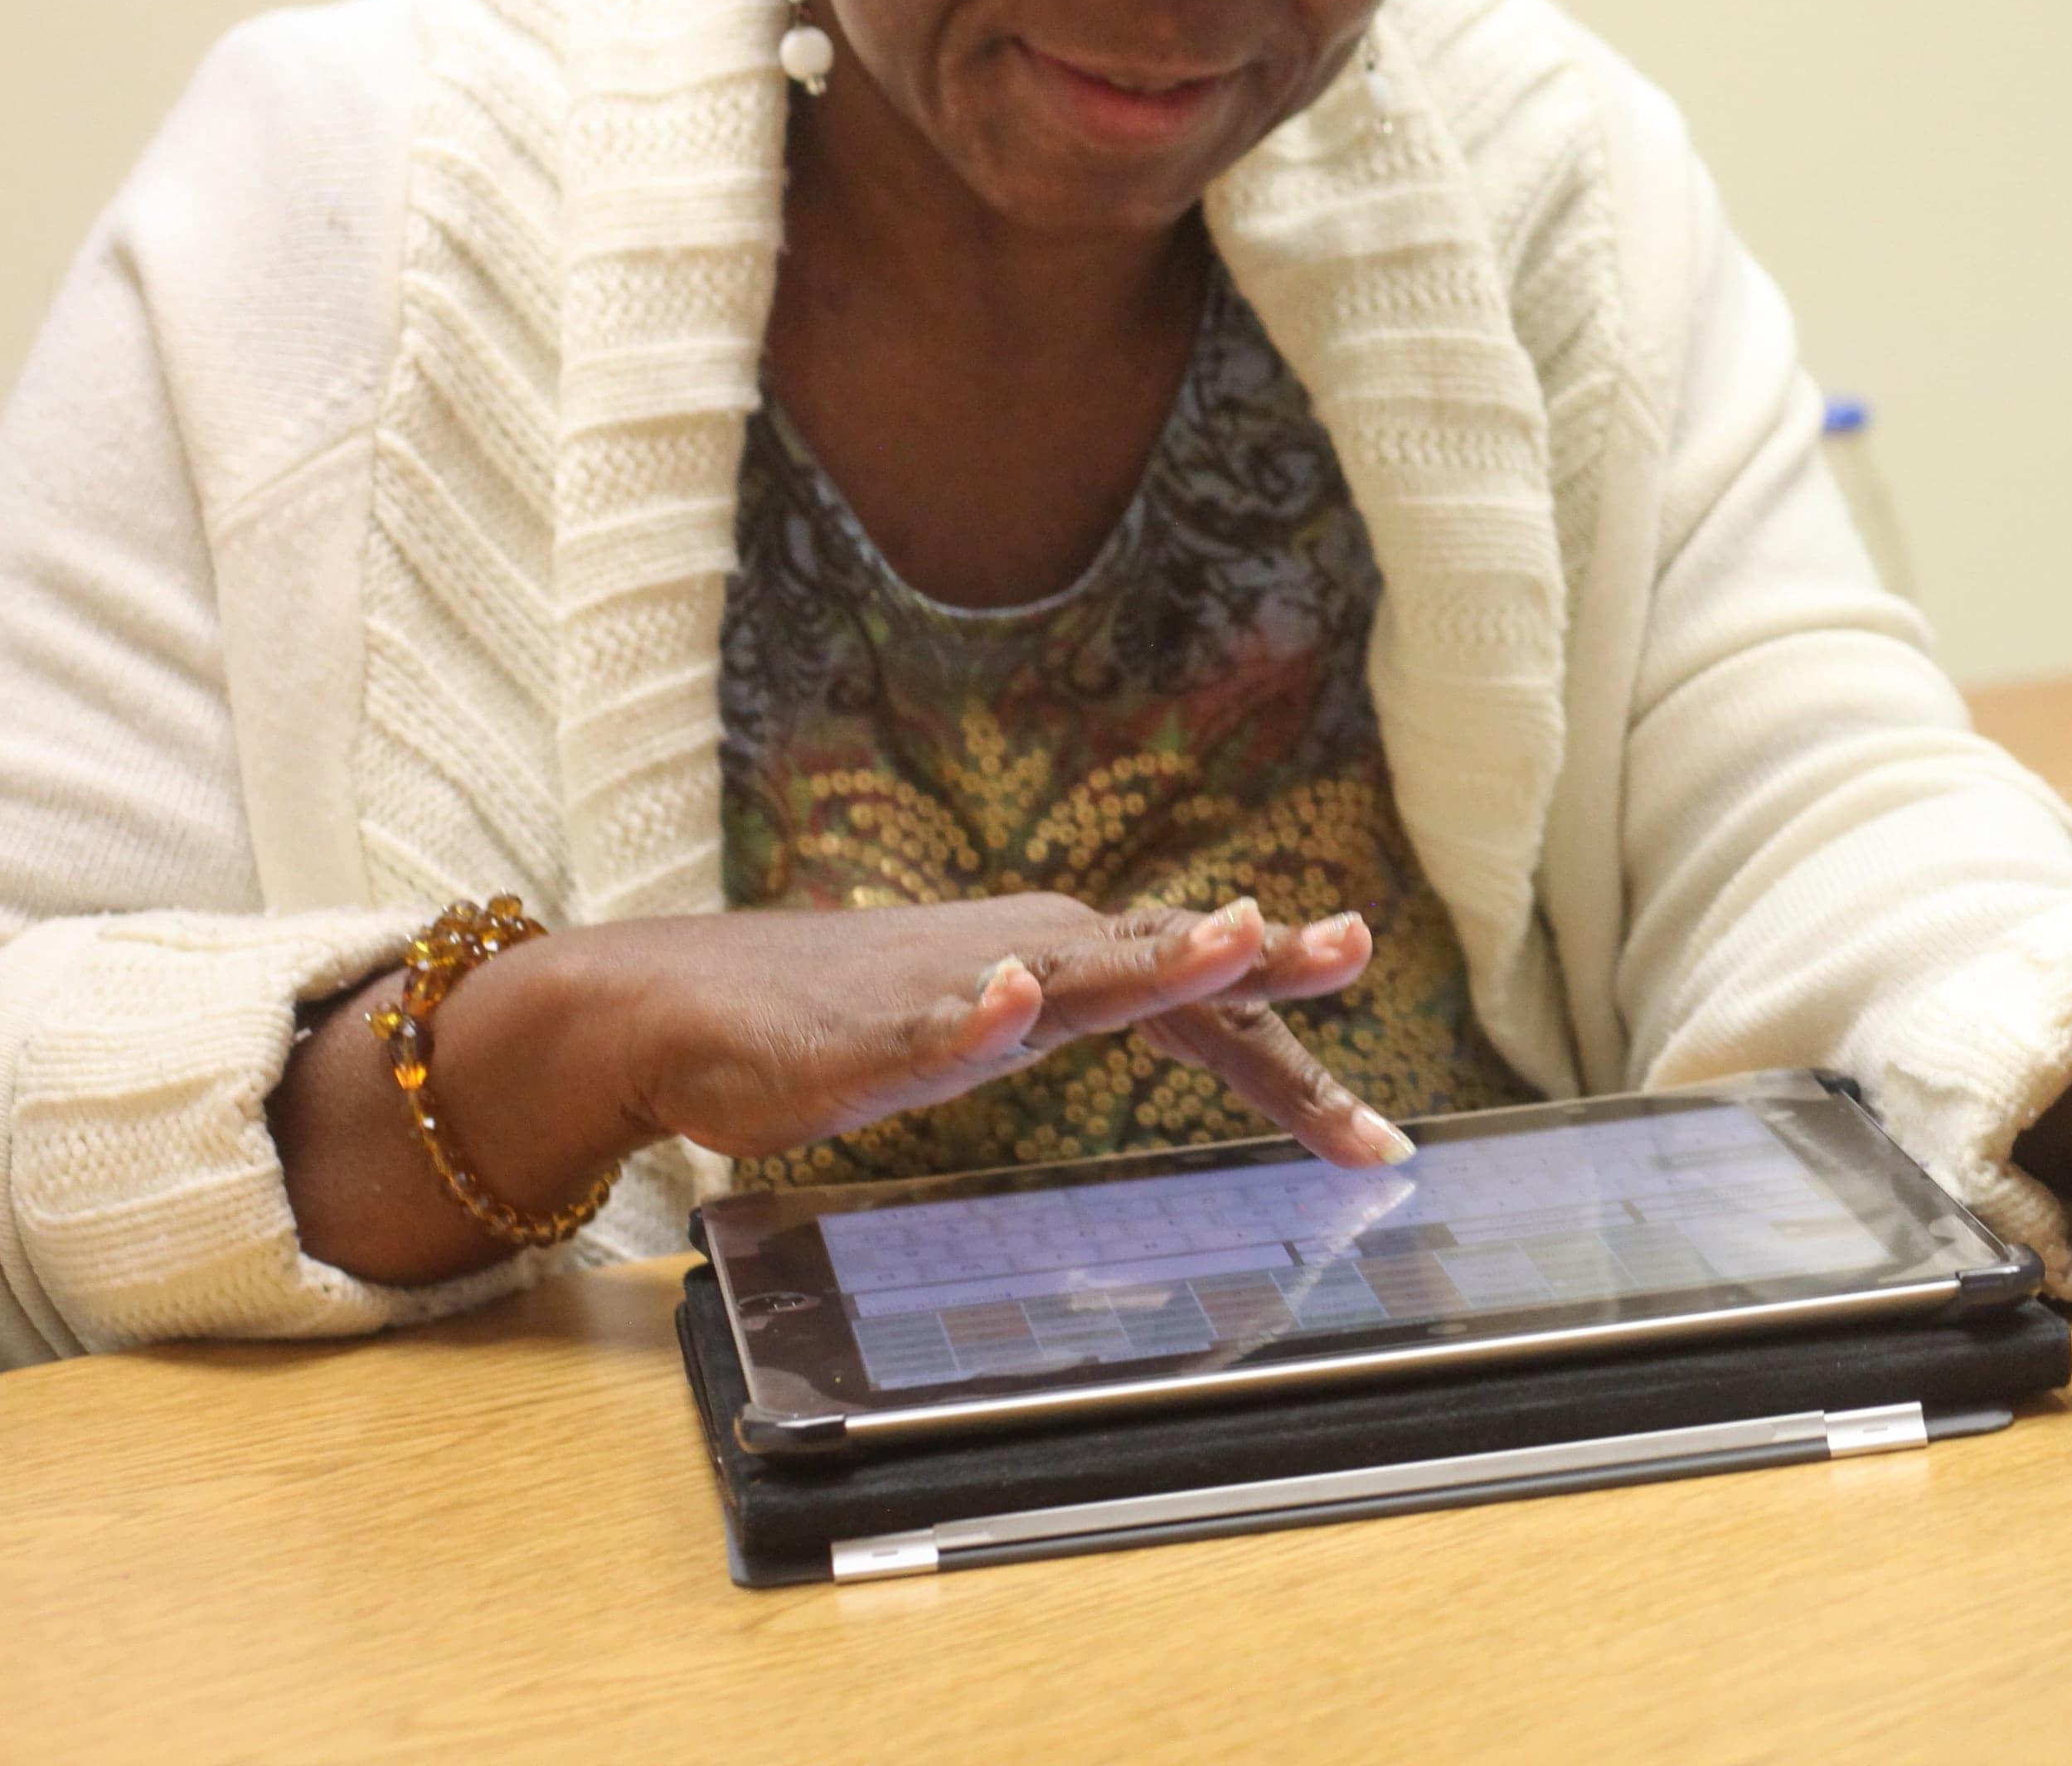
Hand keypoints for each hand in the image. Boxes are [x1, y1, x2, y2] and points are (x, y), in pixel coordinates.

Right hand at [575, 893, 1405, 1167]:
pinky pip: (929, 1025)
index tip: (1380, 1144)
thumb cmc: (860, 1015)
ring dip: (1159, 955)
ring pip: (1076, 970)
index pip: (1214, 1013)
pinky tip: (1010, 998)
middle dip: (1268, 960)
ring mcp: (954, 988)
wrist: (687, 1008)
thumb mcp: (1017, 1022)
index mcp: (1076, 967)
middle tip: (1356, 946)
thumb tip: (1226, 1020)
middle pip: (1174, 966)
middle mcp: (1034, 958)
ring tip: (1238, 931)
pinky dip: (975, 1013)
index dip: (1300, 1075)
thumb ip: (1109, 1013)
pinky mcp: (866, 1032)